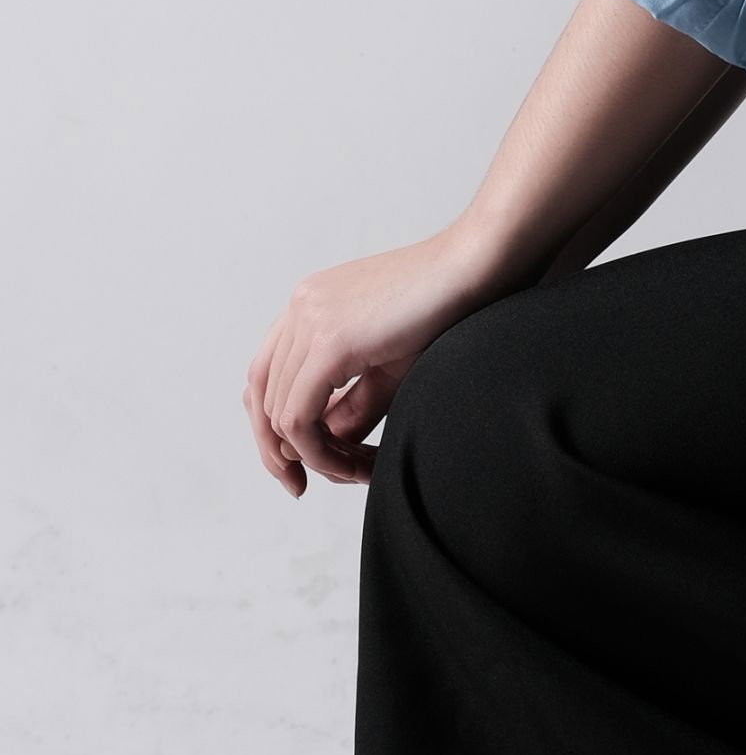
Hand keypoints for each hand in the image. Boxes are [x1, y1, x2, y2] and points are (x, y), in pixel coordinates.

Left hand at [245, 228, 504, 497]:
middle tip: (306, 485)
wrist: (474, 269)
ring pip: (279, 413)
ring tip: (353, 472)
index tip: (299, 464)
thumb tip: (318, 448)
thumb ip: (349, 405)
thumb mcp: (386, 367)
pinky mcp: (330, 341)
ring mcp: (309, 319)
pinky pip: (300, 416)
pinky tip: (350, 465)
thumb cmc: (443, 310)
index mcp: (308, 303)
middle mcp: (300, 307)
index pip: (264, 376)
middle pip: (261, 397)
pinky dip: (319, 450)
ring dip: (312, 455)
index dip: (272, 426)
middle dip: (283, 451)